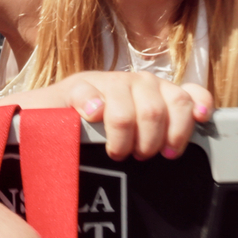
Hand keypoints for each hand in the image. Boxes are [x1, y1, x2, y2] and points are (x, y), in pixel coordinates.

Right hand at [34, 70, 213, 159]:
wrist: (45, 121)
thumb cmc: (96, 135)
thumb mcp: (136, 137)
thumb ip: (162, 135)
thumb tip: (184, 147)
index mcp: (157, 94)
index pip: (188, 95)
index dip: (191, 116)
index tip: (178, 144)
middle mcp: (137, 83)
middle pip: (161, 106)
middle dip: (153, 139)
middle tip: (140, 155)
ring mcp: (106, 82)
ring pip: (127, 108)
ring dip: (124, 138)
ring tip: (116, 150)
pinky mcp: (75, 86)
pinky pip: (89, 94)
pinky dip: (92, 108)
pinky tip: (91, 119)